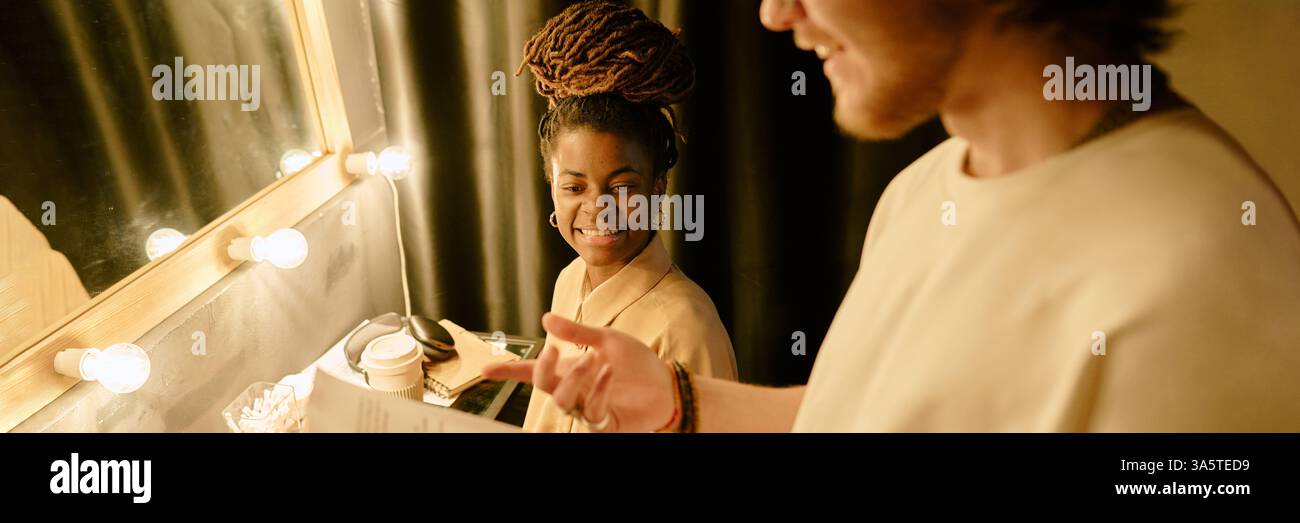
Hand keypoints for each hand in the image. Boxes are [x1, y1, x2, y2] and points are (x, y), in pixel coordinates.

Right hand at [482, 313, 675, 431]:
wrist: (667, 385)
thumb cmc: (638, 364)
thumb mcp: (608, 340)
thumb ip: (578, 333)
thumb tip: (546, 318)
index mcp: (570, 371)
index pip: (533, 372)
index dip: (508, 371)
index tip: (484, 370)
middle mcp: (574, 391)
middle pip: (543, 386)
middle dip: (545, 368)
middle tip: (558, 349)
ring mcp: (586, 410)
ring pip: (564, 400)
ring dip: (576, 377)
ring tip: (595, 360)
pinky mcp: (603, 425)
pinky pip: (591, 410)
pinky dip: (599, 389)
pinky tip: (610, 373)